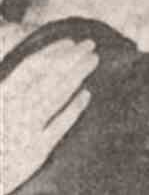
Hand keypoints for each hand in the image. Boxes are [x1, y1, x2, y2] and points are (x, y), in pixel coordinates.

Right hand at [0, 38, 96, 194]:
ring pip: (57, 97)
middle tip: (91, 45)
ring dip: (77, 76)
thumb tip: (25, 68)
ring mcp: (26, 132)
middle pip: (50, 78)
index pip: (30, 67)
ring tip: (93, 61)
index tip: (71, 42)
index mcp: (0, 97)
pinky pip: (60, 125)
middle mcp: (13, 112)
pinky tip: (87, 94)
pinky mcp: (36, 152)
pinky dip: (74, 108)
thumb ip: (8, 87)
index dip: (52, 52)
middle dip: (72, 59)